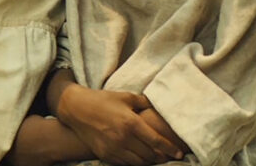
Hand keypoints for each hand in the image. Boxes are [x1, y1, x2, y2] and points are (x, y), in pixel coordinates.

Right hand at [55, 85, 182, 165]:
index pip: (156, 141)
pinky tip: (140, 159)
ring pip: (139, 162)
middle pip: (150, 155)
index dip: (170, 149)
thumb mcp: (125, 96)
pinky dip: (136, 163)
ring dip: (150, 162)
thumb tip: (158, 106)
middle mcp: (123, 138)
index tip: (179, 153)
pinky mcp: (105, 154)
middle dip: (162, 157)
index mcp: (131, 122)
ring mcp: (114, 148)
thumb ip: (144, 102)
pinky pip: (126, 164)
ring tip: (157, 159)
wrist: (76, 108)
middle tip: (170, 157)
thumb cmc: (102, 100)